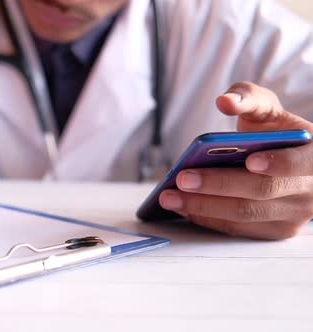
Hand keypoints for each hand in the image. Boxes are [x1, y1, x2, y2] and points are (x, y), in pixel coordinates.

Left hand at [159, 81, 312, 239]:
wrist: (283, 157)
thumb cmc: (274, 131)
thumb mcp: (266, 107)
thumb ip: (247, 97)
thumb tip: (224, 101)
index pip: (302, 163)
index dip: (279, 163)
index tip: (250, 160)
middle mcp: (311, 190)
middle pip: (262, 191)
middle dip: (218, 185)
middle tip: (182, 178)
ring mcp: (294, 214)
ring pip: (245, 214)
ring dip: (203, 207)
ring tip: (170, 196)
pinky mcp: (275, 230)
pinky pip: (237, 228)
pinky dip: (207, 218)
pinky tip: (182, 207)